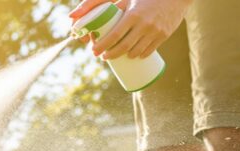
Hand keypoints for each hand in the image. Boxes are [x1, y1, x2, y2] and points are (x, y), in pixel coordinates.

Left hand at [69, 0, 190, 59]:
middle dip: (111, 55)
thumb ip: (105, 5)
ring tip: (118, 55)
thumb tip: (75, 17)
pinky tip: (133, 55)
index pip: (114, 36)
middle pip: (124, 47)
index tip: (95, 51)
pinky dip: (140, 55)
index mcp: (133, 14)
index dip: (103, 46)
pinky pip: (149, 50)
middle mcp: (144, 24)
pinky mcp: (164, 35)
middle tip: (104, 57)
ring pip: (137, 51)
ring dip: (125, 56)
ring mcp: (155, 31)